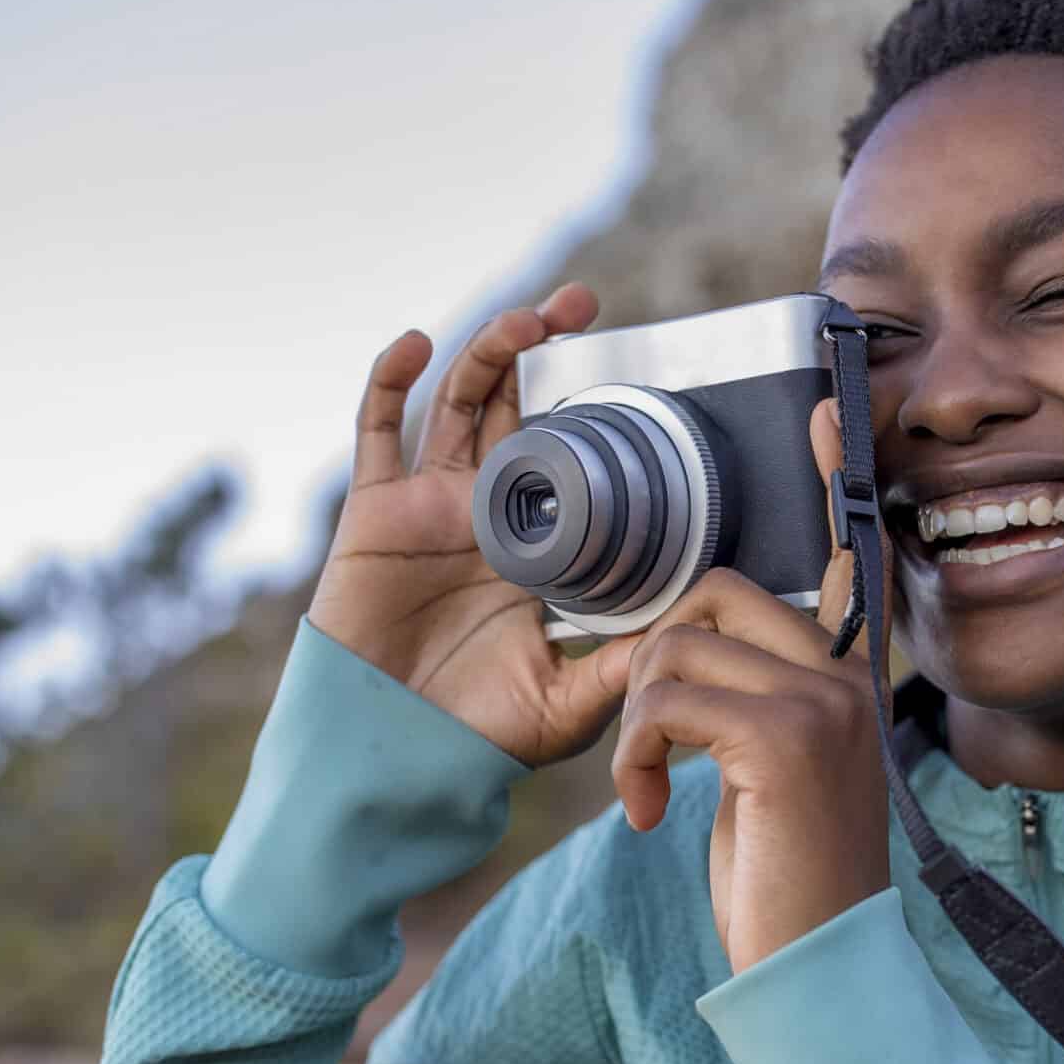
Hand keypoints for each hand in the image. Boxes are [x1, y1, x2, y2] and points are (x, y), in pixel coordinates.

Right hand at [307, 282, 645, 768]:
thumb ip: (622, 666)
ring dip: (488, 350)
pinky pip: (376, 431)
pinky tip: (417, 343)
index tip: (639, 372)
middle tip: (582, 306)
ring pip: (460, 403)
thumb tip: (687, 636)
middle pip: (515, 404)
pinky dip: (390, 379)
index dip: (594, 408)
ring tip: (527, 322)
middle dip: (543, 347)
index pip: (569, 450)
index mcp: (538, 541)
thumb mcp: (572, 702)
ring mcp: (430, 504)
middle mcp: (486, 509)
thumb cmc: (479, 734)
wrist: (392, 757)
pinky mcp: (377, 512)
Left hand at [611, 397, 897, 974]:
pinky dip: (637, 755)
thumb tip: (693, 661)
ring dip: (636, 720)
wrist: (817, 975)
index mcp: (848, 682)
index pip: (841, 560)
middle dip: (653, 657)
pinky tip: (653, 813)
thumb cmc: (786, 884)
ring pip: (678, 645)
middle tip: (651, 742)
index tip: (821, 410)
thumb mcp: (772, 782)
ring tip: (651, 789)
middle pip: (716, 592)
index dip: (829, 481)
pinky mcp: (784, 742)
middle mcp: (846, 681)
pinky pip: (666, 700)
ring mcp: (822, 706)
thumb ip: (755, 712)